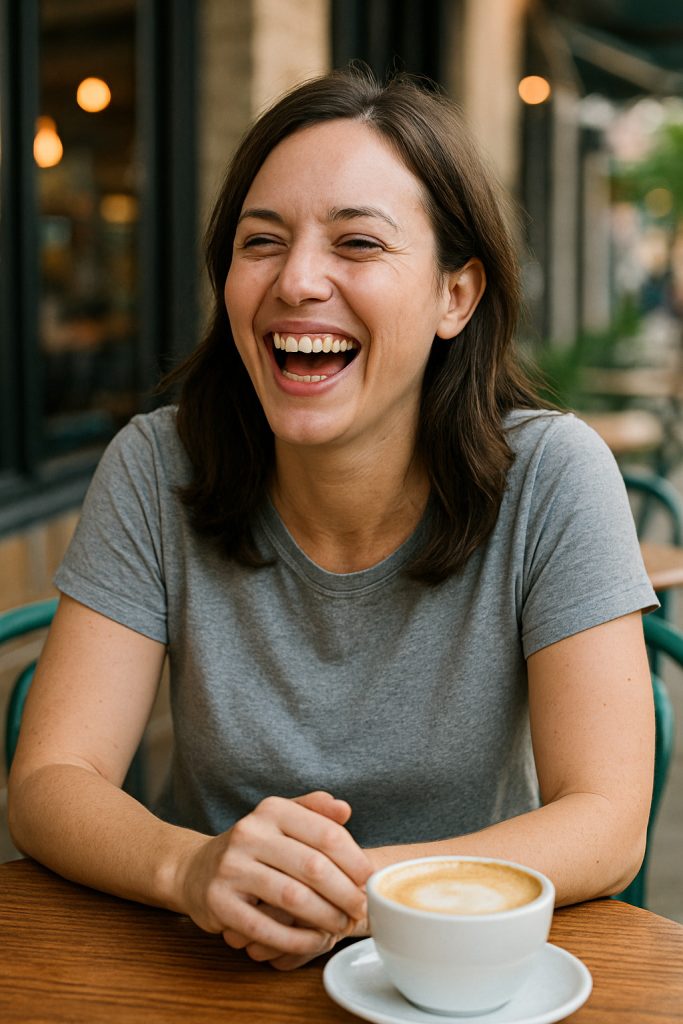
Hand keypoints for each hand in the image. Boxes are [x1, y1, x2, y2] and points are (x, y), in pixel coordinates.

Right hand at [176, 791, 370, 960]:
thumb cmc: (253, 846)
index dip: (354, 859)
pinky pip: (266, 928)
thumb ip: (314, 810)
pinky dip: (296, 940)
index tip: (369, 879)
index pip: (325, 833)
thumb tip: (345, 810)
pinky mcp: (218, 903)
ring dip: (325, 918)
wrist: (196, 869)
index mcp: (271, 810)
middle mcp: (249, 834)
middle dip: (345, 893)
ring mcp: (231, 869)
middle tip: (361, 909)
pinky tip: (313, 942)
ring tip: (342, 927)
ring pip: (293, 898)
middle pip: (313, 867)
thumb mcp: (280, 818)